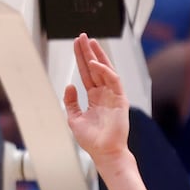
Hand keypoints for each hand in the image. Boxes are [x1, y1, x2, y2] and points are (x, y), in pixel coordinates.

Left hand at [62, 34, 129, 162]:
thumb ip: (71, 102)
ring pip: (105, 70)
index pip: (86, 73)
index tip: (76, 45)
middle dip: (88, 52)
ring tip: (90, 42)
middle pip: (95, 68)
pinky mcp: (120, 99)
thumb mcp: (74, 118)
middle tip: (82, 36)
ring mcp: (113, 95)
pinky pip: (113, 81)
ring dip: (97, 56)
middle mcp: (104, 93)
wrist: (104, 152)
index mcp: (94, 97)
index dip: (81, 59)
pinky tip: (94, 64)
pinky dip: (104, 71)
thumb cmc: (92, 139)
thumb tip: (69, 85)